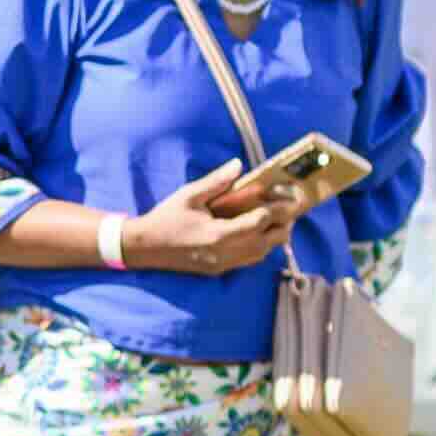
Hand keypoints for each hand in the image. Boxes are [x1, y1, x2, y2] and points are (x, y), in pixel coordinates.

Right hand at [111, 164, 305, 277]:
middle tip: (290, 210)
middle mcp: (225, 253)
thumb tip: (238, 165)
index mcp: (218, 234)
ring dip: (273, 238)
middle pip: (268, 243)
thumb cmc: (166, 218)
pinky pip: (249, 261)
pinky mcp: (219, 270)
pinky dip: (261, 248)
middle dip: (283, 226)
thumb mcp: (189, 195)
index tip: (290, 198)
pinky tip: (260, 234)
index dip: (278, 209)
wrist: (145, 247)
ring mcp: (223, 264)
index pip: (259, 222)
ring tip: (280, 221)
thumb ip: (217, 182)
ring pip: (261, 254)